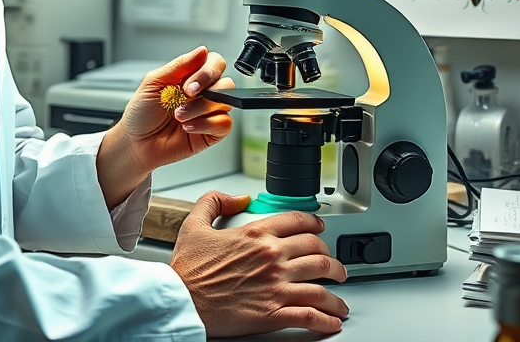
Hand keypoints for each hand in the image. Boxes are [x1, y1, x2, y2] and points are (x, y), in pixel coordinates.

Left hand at [96, 47, 233, 208]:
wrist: (136, 144)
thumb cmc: (141, 114)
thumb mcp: (153, 83)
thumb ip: (179, 65)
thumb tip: (201, 50)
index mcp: (190, 77)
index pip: (213, 63)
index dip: (207, 70)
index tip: (188, 83)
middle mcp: (202, 93)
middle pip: (225, 81)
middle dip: (206, 86)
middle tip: (186, 95)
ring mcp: (208, 113)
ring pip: (225, 102)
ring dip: (200, 108)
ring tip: (179, 116)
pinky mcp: (211, 132)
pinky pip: (224, 124)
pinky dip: (206, 124)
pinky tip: (188, 127)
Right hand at [170, 192, 348, 337]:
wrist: (180, 300)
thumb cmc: (187, 269)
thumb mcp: (194, 224)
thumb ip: (214, 202)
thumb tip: (237, 197)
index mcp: (255, 234)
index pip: (298, 221)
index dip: (315, 223)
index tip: (320, 228)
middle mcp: (271, 257)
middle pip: (316, 251)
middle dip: (331, 258)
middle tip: (333, 265)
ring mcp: (275, 285)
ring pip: (320, 282)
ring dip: (336, 291)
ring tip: (339, 296)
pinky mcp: (273, 313)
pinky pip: (310, 315)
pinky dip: (326, 319)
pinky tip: (331, 321)